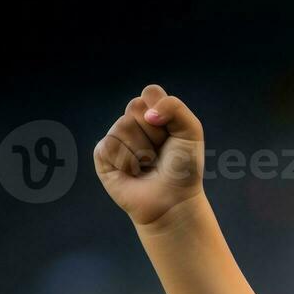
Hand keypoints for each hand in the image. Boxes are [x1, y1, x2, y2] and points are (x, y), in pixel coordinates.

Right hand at [94, 84, 205, 227]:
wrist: (173, 200)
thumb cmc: (183, 168)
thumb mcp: (191, 132)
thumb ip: (174, 107)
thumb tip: (147, 114)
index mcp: (153, 112)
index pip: (150, 92)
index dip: (163, 113)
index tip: (172, 134)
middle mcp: (132, 121)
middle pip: (135, 107)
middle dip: (154, 133)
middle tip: (160, 153)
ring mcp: (116, 136)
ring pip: (122, 127)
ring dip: (142, 151)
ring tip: (148, 165)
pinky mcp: (102, 154)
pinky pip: (110, 146)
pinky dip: (127, 163)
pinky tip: (133, 173)